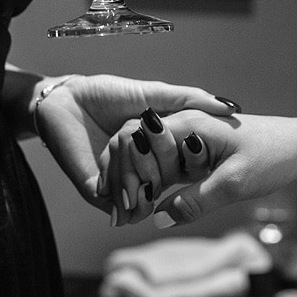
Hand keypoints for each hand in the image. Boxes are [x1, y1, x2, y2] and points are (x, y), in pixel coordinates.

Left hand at [31, 74, 236, 223]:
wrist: (67, 98)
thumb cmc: (108, 93)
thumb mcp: (156, 94)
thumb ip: (190, 100)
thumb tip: (229, 107)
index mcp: (155, 151)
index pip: (181, 170)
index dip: (194, 167)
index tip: (202, 156)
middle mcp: (139, 170)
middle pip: (163, 189)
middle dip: (169, 180)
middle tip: (172, 168)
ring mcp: (118, 181)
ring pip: (141, 201)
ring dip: (149, 192)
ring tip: (154, 181)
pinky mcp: (95, 188)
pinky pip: (115, 203)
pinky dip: (127, 199)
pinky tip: (134, 188)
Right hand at [103, 109, 296, 227]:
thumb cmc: (273, 156)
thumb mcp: (234, 183)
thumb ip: (195, 201)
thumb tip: (158, 219)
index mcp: (190, 122)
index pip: (140, 140)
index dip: (132, 171)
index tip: (133, 203)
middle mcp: (184, 125)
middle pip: (139, 148)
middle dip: (131, 179)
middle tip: (127, 212)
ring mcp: (189, 139)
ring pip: (151, 160)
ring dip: (142, 183)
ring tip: (133, 212)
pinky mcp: (195, 153)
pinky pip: (167, 167)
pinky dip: (157, 184)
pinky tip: (151, 206)